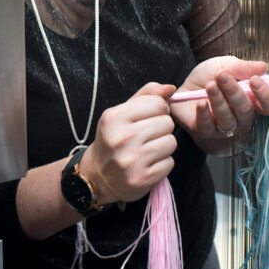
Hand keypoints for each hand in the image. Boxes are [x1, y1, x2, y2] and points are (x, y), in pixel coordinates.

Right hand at [79, 82, 176, 204]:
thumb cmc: (114, 139)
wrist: (98, 175)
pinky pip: (169, 163)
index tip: (150, 117)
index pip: (157, 104)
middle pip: (167, 123)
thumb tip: (170, 88)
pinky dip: (163, 163)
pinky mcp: (141, 179)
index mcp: (114, 118)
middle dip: (162, 128)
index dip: (159, 109)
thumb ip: (146, 96)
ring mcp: (131, 161)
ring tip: (149, 149)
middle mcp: (121, 139)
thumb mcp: (122, 113)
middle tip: (148, 136)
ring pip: (171, 143)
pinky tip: (149, 163)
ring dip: (164, 146)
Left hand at [172, 57, 268, 144]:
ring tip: (210, 85)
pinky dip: (204, 114)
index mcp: (253, 100)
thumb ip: (242, 67)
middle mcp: (243, 117)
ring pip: (227, 119)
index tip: (254, 80)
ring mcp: (225, 127)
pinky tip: (201, 102)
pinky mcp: (206, 131)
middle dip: (234, 92)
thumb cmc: (211, 77)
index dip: (266, 95)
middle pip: (246, 110)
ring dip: (219, 101)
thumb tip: (264, 67)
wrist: (186, 88)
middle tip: (222, 76)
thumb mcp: (225, 66)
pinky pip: (207, 127)